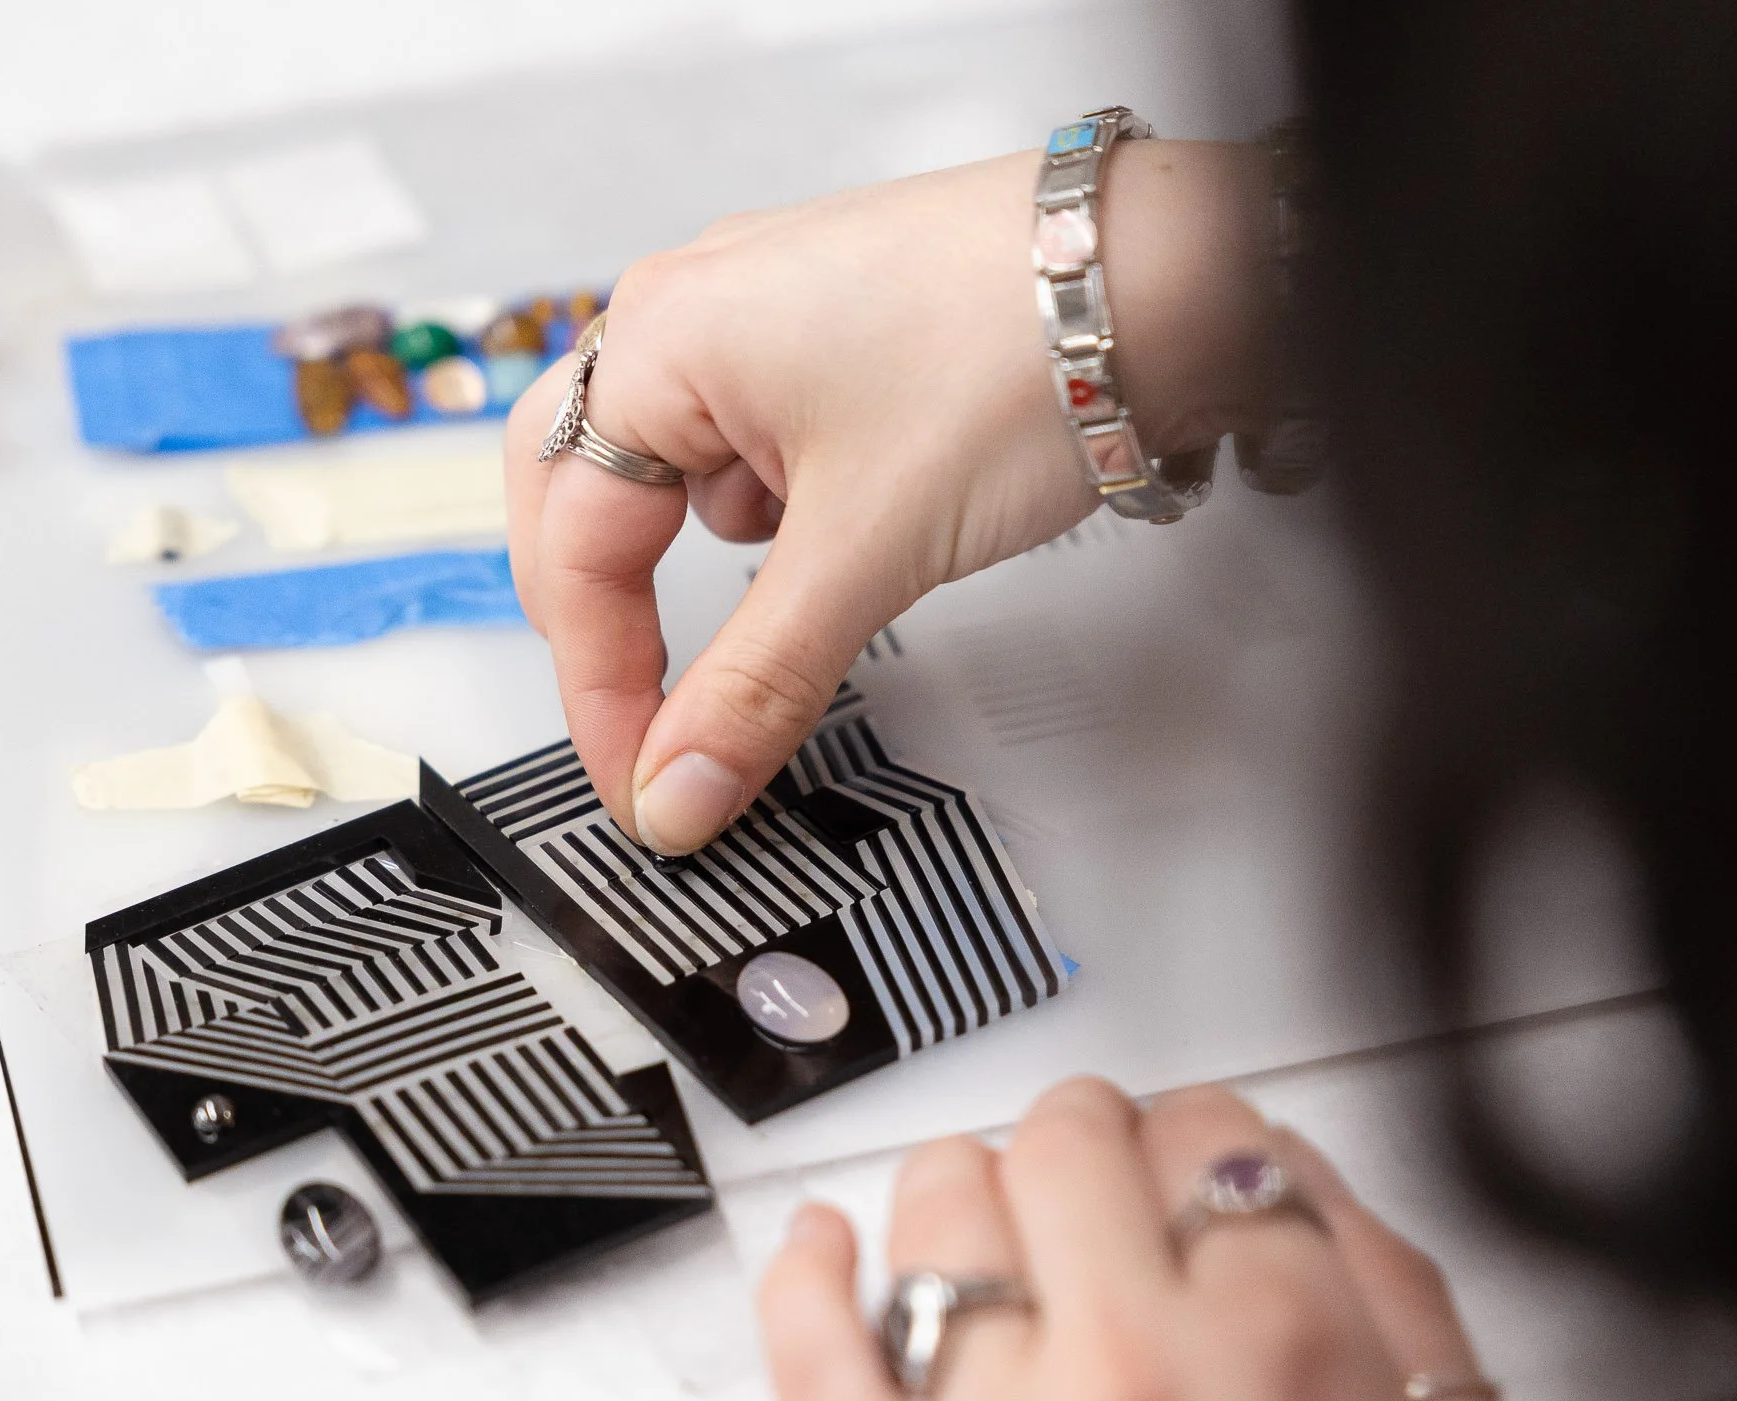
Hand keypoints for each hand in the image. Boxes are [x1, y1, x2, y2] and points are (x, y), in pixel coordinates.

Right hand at [504, 145, 1263, 852]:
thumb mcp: (863, 553)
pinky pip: (752, 438)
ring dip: (700, 557)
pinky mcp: (830, 329)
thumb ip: (753, 686)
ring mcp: (761, 309)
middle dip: (609, 618)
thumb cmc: (1016, 353)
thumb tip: (678, 786)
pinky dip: (774, 510)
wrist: (1163, 278)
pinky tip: (842, 525)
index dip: (598, 686)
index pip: (573, 547)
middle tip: (645, 721)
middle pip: (585, 495)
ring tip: (783, 601)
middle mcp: (691, 306)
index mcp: (660, 338)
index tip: (641, 779)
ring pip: (675, 470)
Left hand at [757, 1079, 1540, 1400]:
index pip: (1217, 1135)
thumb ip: (1399, 1306)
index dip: (1212, 1137)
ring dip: (970, 1187)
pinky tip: (823, 1250)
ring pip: (940, 1208)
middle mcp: (1127, 1373)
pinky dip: (805, 1281)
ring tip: (999, 1219)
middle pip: (1068, 1143)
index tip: (1206, 1162)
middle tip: (1108, 1177)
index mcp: (1284, 1350)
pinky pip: (815, 1361)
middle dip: (1094, 1140)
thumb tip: (1306, 1182)